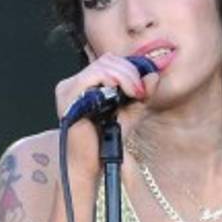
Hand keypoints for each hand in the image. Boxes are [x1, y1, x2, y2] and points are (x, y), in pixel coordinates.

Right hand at [53, 53, 159, 169]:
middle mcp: (73, 83)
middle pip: (107, 60)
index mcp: (84, 84)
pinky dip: (113, 80)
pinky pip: (93, 76)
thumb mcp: (130, 112)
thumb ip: (143, 93)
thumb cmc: (108, 139)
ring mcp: (68, 88)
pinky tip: (121, 95)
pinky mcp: (68, 96)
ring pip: (102, 65)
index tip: (144, 87)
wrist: (93, 162)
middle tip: (140, 92)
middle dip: (130, 72)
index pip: (109, 61)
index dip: (130, 68)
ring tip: (134, 94)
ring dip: (125, 76)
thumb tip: (154, 74)